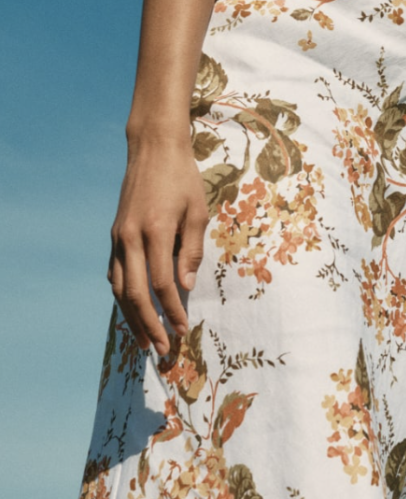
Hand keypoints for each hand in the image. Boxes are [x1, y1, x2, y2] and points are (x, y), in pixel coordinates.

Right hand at [107, 138, 208, 354]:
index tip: (183, 328)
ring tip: (145, 340)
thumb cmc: (183, 179)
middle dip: (149, 324)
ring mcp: (118, 237)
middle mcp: (131, 237)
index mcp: (156, 231)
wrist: (153, 150)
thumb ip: (191, 251)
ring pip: (119, 287)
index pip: (161, 283)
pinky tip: (133, 310)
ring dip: (131, 317)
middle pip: (134, 293)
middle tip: (162, 348)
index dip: (172, 309)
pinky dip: (123, 296)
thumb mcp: (197, 212)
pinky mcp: (115, 235)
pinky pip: (115, 273)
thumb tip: (185, 287)